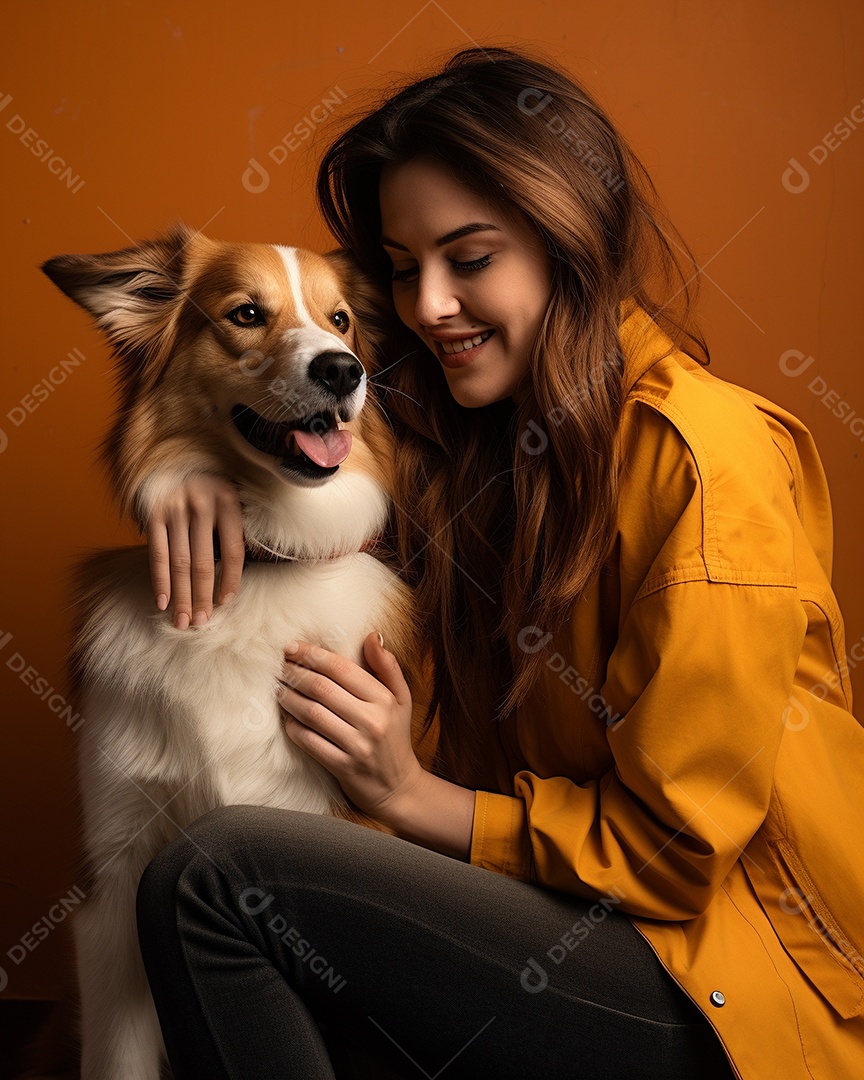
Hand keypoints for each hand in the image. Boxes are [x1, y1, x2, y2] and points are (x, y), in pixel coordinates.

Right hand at [145, 474, 244, 629]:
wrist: (171, 458)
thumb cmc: (206, 489)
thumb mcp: (228, 499)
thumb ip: (233, 530)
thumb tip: (234, 579)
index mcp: (229, 502)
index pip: (233, 552)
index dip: (230, 581)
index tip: (224, 604)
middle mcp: (202, 505)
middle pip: (203, 562)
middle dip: (202, 597)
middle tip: (201, 623)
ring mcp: (174, 508)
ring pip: (179, 563)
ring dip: (181, 596)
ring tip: (182, 621)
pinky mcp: (152, 512)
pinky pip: (156, 554)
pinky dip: (159, 580)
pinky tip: (162, 602)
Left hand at [277, 632, 425, 822]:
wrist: (398, 786)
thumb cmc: (396, 735)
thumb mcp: (401, 699)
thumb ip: (387, 666)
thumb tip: (372, 635)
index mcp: (384, 699)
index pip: (342, 669)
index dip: (313, 655)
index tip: (292, 646)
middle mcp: (372, 721)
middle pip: (322, 688)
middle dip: (295, 673)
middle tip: (278, 664)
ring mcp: (357, 746)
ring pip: (312, 713)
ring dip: (289, 698)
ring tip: (276, 687)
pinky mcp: (343, 767)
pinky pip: (309, 741)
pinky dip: (293, 727)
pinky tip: (285, 717)